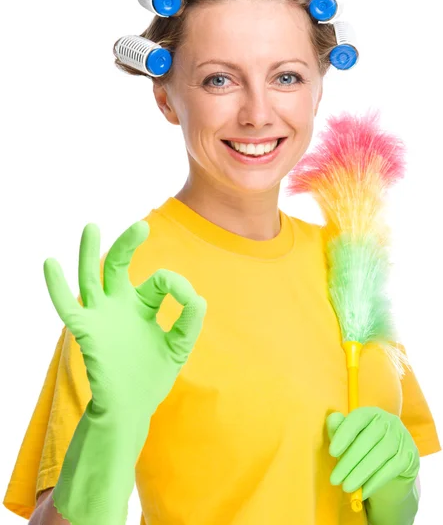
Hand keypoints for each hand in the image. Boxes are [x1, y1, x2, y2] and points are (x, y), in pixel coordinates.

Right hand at [43, 220, 206, 420]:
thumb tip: (198, 298)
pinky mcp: (86, 331)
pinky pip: (67, 305)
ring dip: (89, 252)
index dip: (178, 285)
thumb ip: (188, 324)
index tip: (190, 300)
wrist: (130, 409)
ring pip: (91, 276)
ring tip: (92, 227)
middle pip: (118, 265)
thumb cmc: (151, 377)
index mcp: (143, 305)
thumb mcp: (177, 348)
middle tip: (141, 226)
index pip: (160, 280)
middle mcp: (120, 305)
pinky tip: (50, 263)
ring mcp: (101, 316)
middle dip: (128, 244)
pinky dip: (57, 286)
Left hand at [326, 407, 419, 501]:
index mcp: (372, 413)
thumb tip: (333, 419)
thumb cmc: (363, 448)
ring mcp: (403, 438)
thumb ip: (338, 428)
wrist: (390, 466)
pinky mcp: (411, 456)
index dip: (344, 434)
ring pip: (379, 456)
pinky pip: (391, 469)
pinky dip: (375, 482)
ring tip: (346, 488)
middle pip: (367, 440)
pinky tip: (363, 492)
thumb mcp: (349, 438)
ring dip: (360, 474)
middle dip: (348, 461)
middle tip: (334, 479)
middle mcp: (389, 421)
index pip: (358, 419)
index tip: (331, 452)